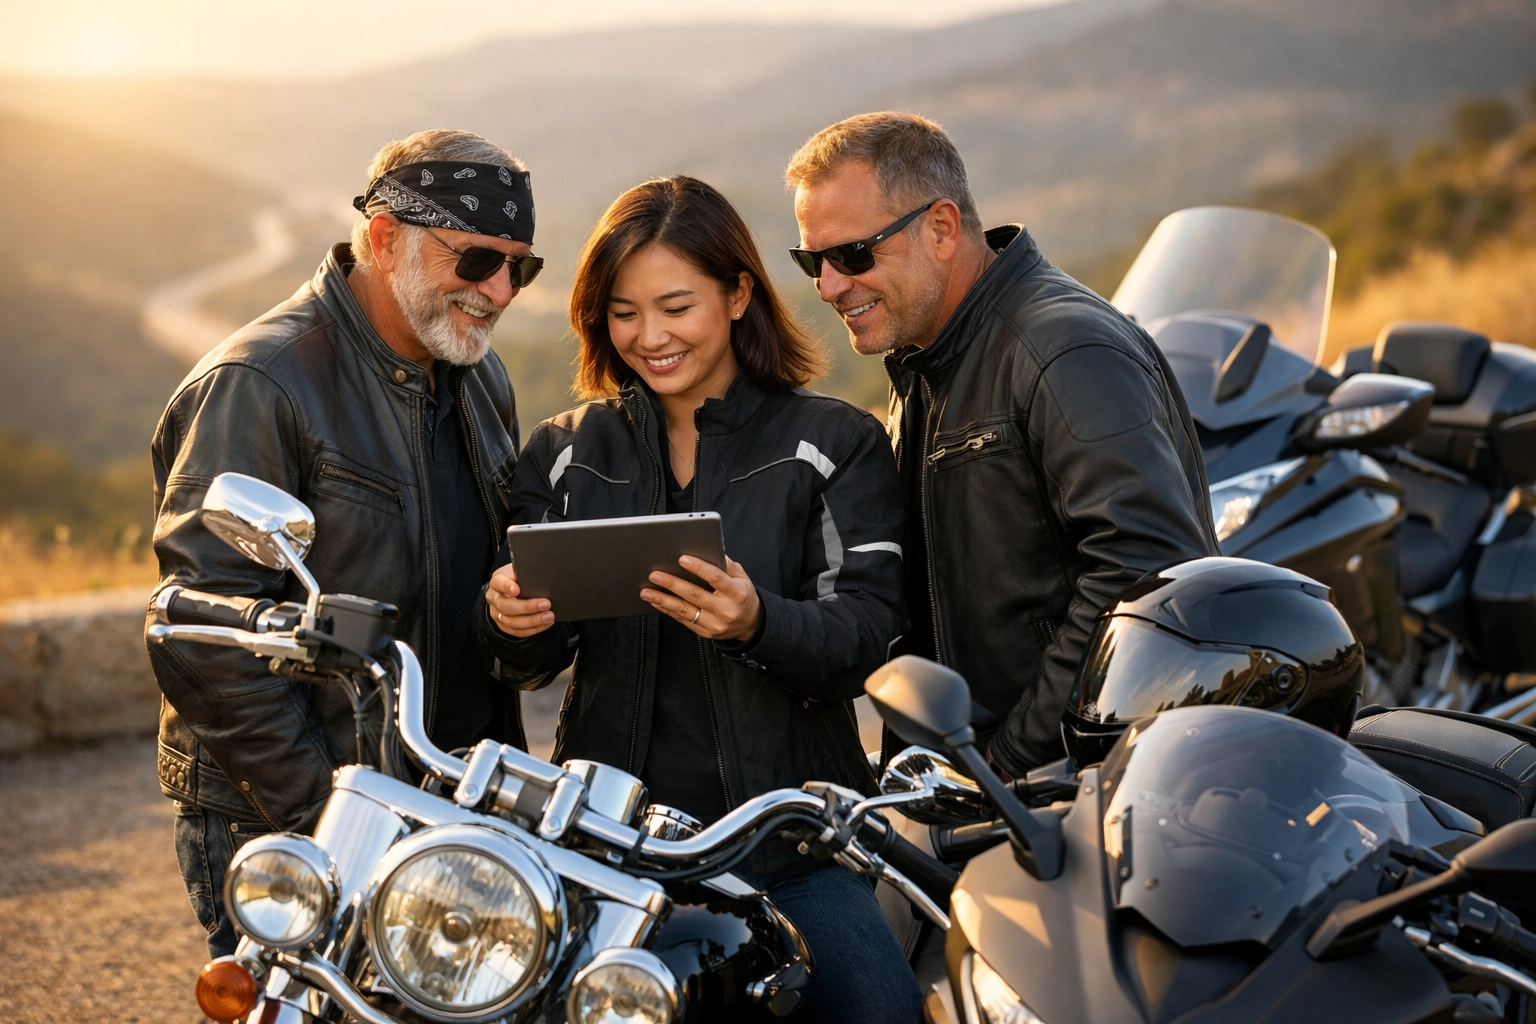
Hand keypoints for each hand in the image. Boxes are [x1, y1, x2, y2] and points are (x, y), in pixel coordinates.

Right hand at [484, 563, 553, 636]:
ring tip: (549, 616)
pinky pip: (517, 631)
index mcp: (497, 581)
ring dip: (532, 621)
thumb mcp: (521, 571)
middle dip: (527, 607)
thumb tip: (544, 577)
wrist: (510, 589)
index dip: (506, 586)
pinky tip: (546, 623)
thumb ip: (527, 573)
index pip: (498, 583)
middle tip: (546, 604)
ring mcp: (497, 614)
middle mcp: (494, 598)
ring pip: (511, 622)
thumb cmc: (519, 579)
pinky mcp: (503, 626)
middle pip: (505, 606)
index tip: (517, 589)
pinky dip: (533, 629)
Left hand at [642, 555, 760, 641]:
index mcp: (737, 593)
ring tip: (646, 591)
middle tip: (655, 575)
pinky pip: (682, 620)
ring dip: (663, 600)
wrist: (750, 624)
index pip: (716, 578)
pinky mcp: (705, 633)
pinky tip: (656, 601)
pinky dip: (667, 610)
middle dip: (673, 584)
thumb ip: (726, 564)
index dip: (699, 568)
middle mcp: (726, 610)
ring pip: (685, 611)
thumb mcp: (742, 577)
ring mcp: (715, 624)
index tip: (682, 559)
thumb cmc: (743, 595)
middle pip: (695, 595)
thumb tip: (707, 549)